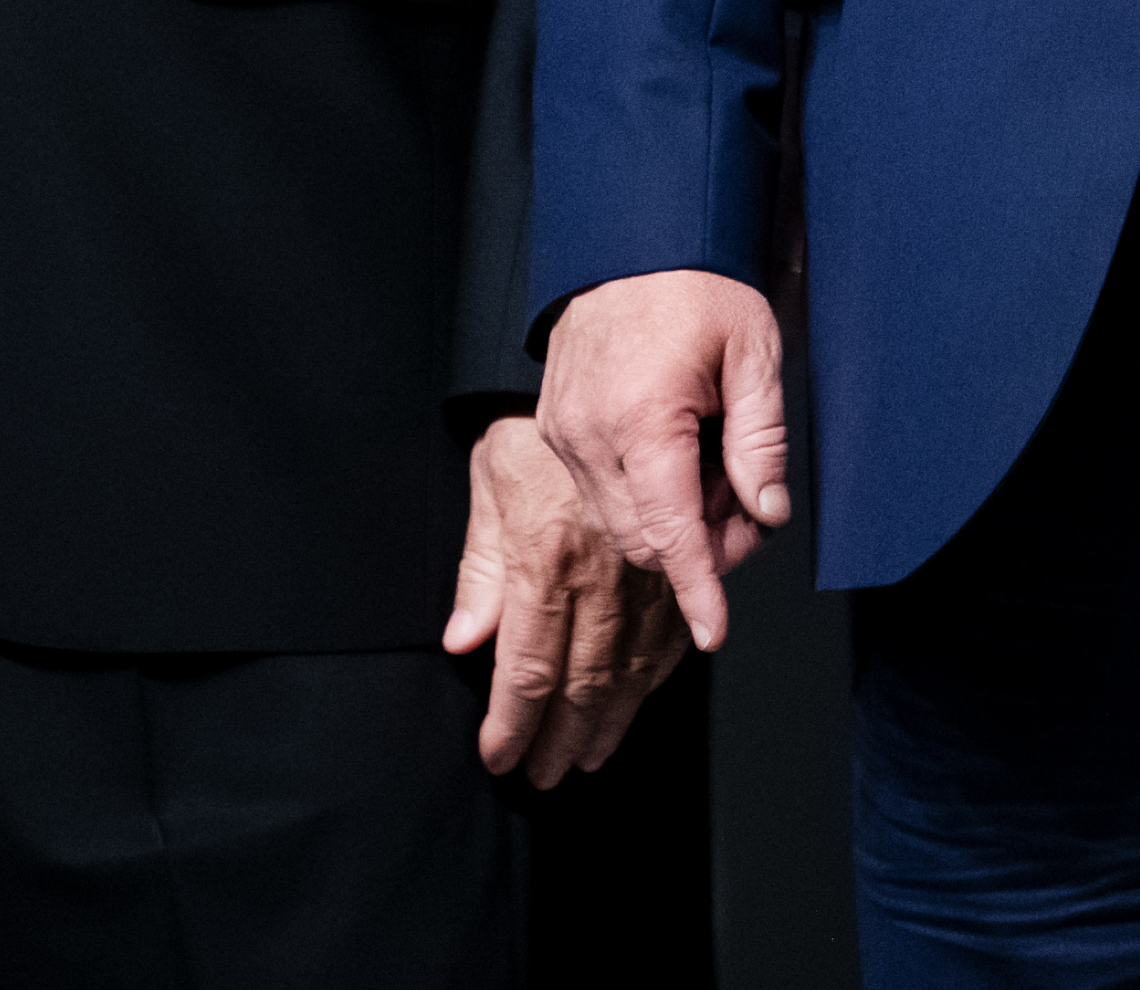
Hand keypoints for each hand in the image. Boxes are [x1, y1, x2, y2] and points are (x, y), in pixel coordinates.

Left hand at [446, 414, 688, 786]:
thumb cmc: (537, 419)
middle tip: (546, 777)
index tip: (500, 759)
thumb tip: (463, 638)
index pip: (527, 667)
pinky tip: (639, 698)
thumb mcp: (492, 478)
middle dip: (561, 738)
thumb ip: (481, 563)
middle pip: (581, 680)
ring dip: (609, 721)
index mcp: (546, 559)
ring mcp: (643, 568)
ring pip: (630, 666)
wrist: (615, 363)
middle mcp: (599, 573)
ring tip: (590, 758)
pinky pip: (668, 630)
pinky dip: (653, 675)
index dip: (512, 724)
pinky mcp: (675, 556)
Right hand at [534, 268, 794, 652]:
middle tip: (746, 506)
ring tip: (715, 469)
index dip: (697, 587)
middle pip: (642, 540)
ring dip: (670, 522)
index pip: (670, 531)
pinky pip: (598, 493)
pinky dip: (642, 498)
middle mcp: (589, 438)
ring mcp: (564, 436)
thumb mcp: (754, 353)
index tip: (712, 628)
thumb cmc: (697, 283)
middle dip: (699, 547)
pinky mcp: (556, 429)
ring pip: (618, 524)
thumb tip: (767, 512)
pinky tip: (679, 458)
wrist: (630, 234)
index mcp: (641, 421)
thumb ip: (760, 441)